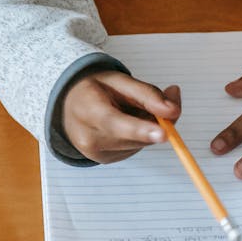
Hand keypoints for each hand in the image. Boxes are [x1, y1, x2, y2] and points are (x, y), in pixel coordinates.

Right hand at [61, 70, 182, 163]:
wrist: (67, 105)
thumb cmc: (94, 89)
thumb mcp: (119, 80)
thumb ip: (148, 94)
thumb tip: (174, 111)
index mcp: (87, 110)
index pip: (116, 123)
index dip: (141, 129)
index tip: (164, 134)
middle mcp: (88, 137)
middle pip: (134, 136)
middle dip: (155, 121)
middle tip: (164, 100)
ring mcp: (95, 153)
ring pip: (139, 143)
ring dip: (145, 128)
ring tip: (128, 111)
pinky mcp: (104, 160)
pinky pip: (134, 148)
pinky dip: (138, 136)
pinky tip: (124, 123)